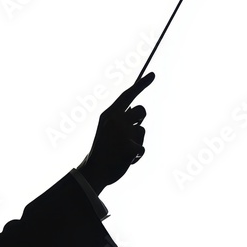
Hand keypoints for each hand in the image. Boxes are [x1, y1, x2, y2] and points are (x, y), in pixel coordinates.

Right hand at [77, 72, 154, 189]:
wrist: (93, 172)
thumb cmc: (102, 150)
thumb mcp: (107, 129)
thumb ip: (120, 119)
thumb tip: (138, 112)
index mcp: (109, 114)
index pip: (128, 95)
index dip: (141, 84)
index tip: (153, 75)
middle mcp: (116, 120)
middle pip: (141, 111)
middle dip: (140, 119)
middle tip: (129, 131)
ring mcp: (124, 133)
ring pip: (142, 130)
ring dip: (136, 140)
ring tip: (122, 150)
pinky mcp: (131, 147)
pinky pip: (142, 148)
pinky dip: (136, 156)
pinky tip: (125, 160)